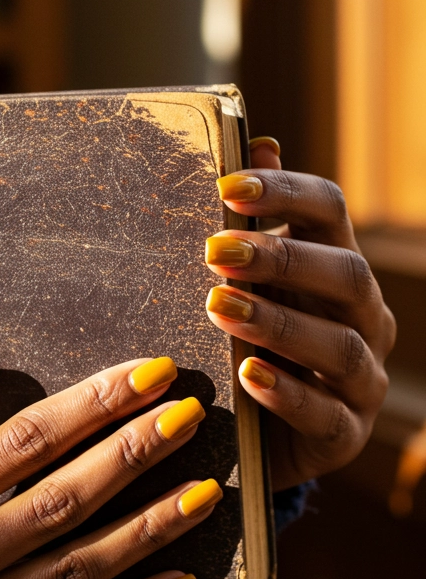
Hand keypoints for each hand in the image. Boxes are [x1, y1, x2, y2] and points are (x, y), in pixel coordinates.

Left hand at [204, 137, 395, 489]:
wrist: (251, 435)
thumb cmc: (248, 339)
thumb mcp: (244, 281)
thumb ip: (251, 221)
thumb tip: (258, 143)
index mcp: (338, 265)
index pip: (330, 211)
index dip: (284, 193)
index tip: (226, 187)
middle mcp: (365, 317)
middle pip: (346, 274)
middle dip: (280, 258)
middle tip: (214, 251)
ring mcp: (363, 379)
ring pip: (340, 345)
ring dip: (278, 323)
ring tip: (220, 308)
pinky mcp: (346, 435)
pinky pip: (326, 415)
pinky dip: (287, 395)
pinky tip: (247, 376)